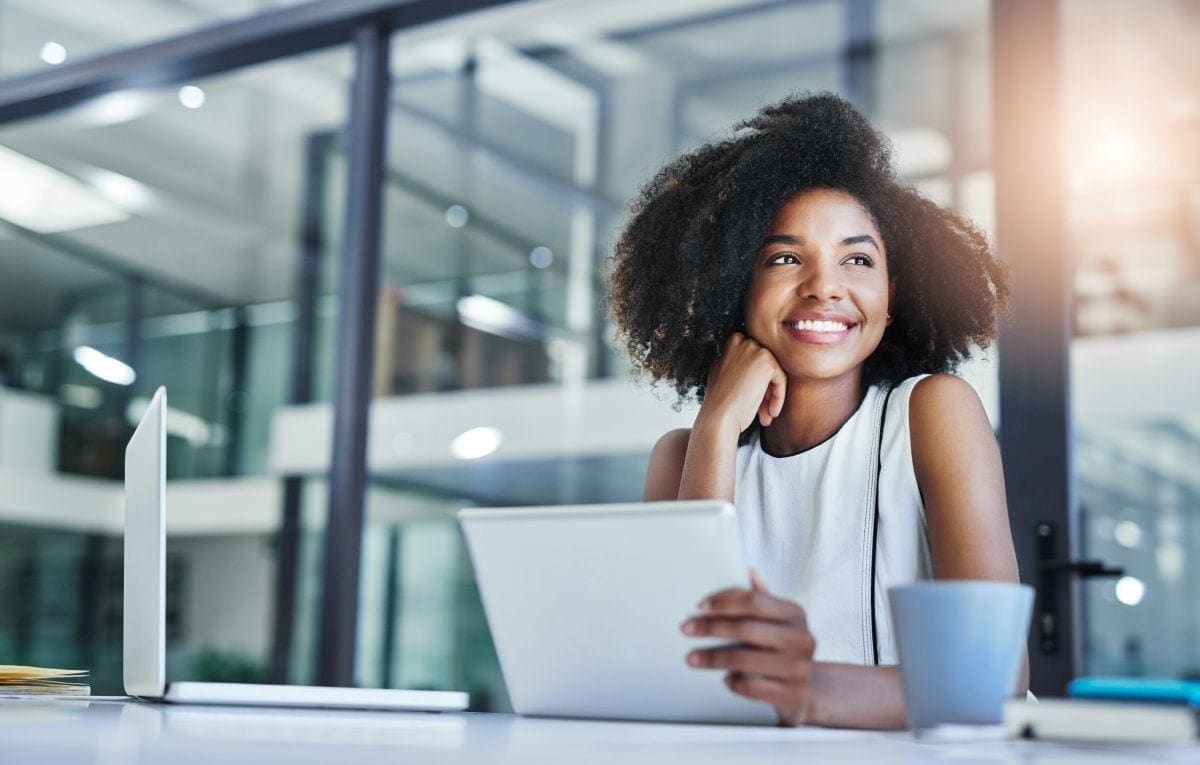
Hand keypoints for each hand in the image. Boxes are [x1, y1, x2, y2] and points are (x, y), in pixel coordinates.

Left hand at [681, 570, 815, 725]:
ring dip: (713, 658)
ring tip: (691, 658)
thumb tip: (750, 571)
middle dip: (711, 627)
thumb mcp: (779, 622)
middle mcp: (800, 639)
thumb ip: (763, 599)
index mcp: (794, 614)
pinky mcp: (792, 695)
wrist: (807, 692)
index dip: (723, 602)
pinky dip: (734, 682)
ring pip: (745, 659)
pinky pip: (752, 687)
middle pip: (746, 628)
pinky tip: (725, 679)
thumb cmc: (784, 650)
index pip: (754, 601)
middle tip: (686, 629)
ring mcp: (798, 668)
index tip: (699, 607)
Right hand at [699, 333, 786, 433]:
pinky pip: (780, 380)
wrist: (719, 417)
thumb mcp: (722, 373)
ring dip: (771, 395)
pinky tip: (770, 412)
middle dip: (765, 389)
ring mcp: (755, 350)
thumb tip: (753, 366)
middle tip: (762, 410)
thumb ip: (736, 364)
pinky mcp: (767, 362)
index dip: (755, 381)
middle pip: (765, 365)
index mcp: (731, 343)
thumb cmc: (720, 402)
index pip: (754, 359)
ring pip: (774, 373)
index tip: (754, 398)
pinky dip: (778, 397)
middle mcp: (742, 342)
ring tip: (766, 414)